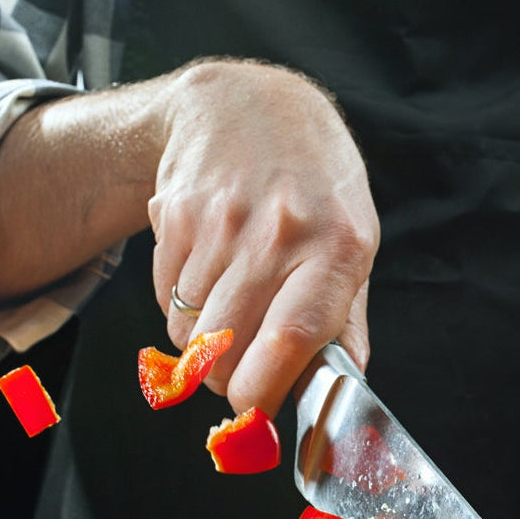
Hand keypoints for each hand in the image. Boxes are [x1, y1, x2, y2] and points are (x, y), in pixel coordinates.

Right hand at [148, 59, 379, 415]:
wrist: (248, 104)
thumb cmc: (314, 184)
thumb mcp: (353, 242)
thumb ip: (345, 320)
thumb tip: (343, 386)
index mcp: (336, 248)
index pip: (292, 337)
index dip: (264, 390)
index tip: (256, 413)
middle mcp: (278, 232)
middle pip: (227, 347)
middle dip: (227, 380)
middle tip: (240, 373)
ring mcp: (222, 221)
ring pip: (189, 332)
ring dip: (202, 347)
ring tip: (227, 315)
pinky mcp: (175, 213)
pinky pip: (166, 300)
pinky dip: (180, 311)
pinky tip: (206, 279)